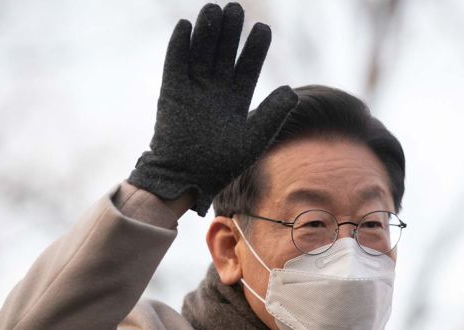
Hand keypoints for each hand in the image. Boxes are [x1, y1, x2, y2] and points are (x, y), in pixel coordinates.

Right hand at [127, 2, 297, 216]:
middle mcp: (215, 91)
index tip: (263, 29)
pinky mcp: (171, 93)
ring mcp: (192, 90)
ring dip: (207, 32)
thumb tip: (291, 90)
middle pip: (224, 54)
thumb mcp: (253, 139)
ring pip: (201, 53)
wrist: (188, 177)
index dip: (254, 48)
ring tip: (215, 9)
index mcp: (236, 100)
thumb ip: (272, 114)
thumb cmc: (222, 164)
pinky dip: (179, 46)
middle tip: (236, 8)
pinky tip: (186, 26)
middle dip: (231, 32)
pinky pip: (175, 64)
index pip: (248, 67)